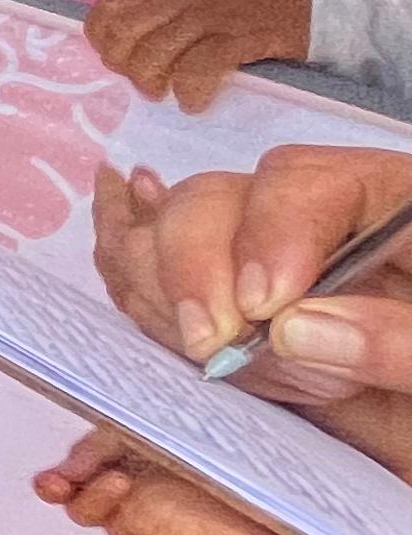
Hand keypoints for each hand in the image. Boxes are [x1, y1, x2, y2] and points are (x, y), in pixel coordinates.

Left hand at [87, 0, 316, 115]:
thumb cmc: (262, 0)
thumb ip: (167, 11)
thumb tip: (128, 47)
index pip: (107, 9)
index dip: (104, 42)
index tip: (122, 63)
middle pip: (124, 36)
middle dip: (128, 68)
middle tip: (150, 85)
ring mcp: (213, 13)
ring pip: (154, 54)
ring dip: (156, 84)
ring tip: (172, 95)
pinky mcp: (243, 35)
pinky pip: (198, 68)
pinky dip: (191, 92)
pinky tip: (197, 102)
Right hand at [92, 153, 411, 459]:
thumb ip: (404, 341)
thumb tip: (292, 329)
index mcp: (396, 204)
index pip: (308, 183)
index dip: (273, 234)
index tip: (263, 307)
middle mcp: (323, 221)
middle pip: (226, 198)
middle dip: (199, 264)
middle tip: (210, 346)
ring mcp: (273, 263)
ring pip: (179, 233)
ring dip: (164, 286)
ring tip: (199, 351)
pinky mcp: (242, 312)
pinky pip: (162, 280)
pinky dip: (148, 303)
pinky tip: (170, 337)